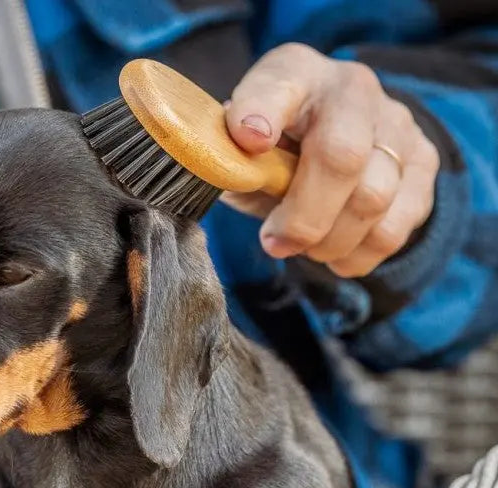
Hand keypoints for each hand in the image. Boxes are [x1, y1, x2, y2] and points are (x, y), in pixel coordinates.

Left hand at [223, 43, 439, 277]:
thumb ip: (229, 163)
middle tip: (275, 244)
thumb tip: (221, 176)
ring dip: (330, 242)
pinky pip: (395, 227)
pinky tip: (334, 254)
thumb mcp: (239, 153)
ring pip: (374, 199)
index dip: (262, 110)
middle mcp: (352, 89)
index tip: (249, 140)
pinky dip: (358, 255)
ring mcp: (395, 124)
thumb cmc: (271, 154)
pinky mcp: (422, 164)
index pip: (278, 85)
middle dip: (304, 218)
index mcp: (294, 75)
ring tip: (305, 248)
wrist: (331, 150)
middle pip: (342, 157)